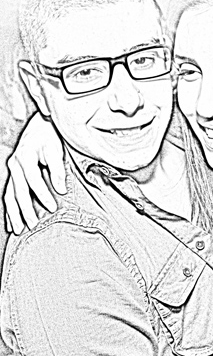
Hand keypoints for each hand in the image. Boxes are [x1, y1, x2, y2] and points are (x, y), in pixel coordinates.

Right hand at [4, 112, 65, 233]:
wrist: (40, 125)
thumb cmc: (49, 136)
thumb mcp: (56, 149)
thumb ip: (58, 170)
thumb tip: (60, 190)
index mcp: (25, 156)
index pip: (34, 180)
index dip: (43, 195)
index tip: (52, 208)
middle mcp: (15, 164)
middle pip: (18, 191)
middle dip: (25, 210)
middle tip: (33, 225)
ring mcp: (11, 170)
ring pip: (9, 195)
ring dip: (13, 213)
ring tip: (19, 229)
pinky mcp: (13, 174)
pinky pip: (8, 194)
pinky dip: (10, 209)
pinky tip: (11, 222)